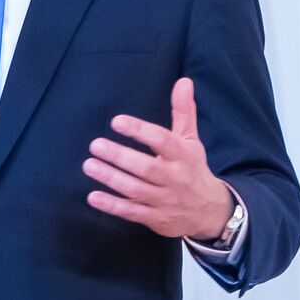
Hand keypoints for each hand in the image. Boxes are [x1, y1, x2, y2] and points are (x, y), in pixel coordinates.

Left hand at [83, 77, 232, 239]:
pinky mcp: (156, 217)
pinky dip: (113, 206)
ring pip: (136, 190)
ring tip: (89, 165)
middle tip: (95, 144)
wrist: (211, 213)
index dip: (140, 131)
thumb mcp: (192, 141)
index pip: (163, 141)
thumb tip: (183, 81)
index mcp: (184, 155)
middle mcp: (175, 178)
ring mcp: (165, 200)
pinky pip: (132, 212)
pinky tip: (93, 197)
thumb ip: (183, 112)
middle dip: (120, 156)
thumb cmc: (193, 169)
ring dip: (111, 178)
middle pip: (147, 167)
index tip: (116, 121)